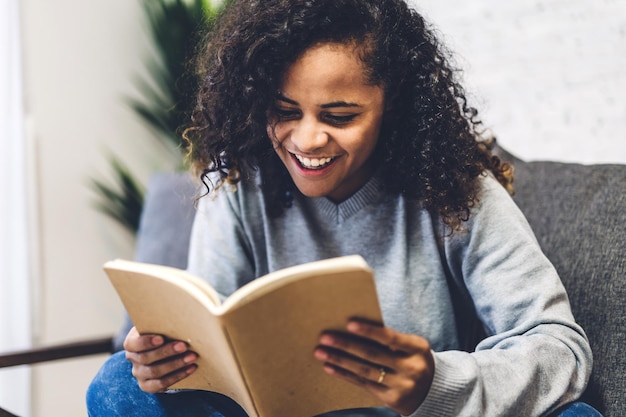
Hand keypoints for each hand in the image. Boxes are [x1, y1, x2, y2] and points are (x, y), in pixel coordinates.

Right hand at [123, 326, 197, 392]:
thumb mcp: (159, 326)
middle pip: (146, 358)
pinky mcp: (148, 385)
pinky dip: (178, 376)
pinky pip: (161, 384)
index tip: (161, 338)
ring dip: (176, 364)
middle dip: (167, 352)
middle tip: (184, 346)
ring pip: (155, 372)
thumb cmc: (163, 332)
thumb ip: (164, 324)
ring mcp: (140, 374)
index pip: (133, 344)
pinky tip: (191, 368)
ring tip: (192, 357)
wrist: (164, 349)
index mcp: (131, 342)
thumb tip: (181, 319)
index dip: (146, 342)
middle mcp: (133, 359)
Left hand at [314, 319, 433, 414]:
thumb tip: (357, 325)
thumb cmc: (415, 359)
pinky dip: (345, 375)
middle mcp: (410, 368)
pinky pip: (363, 384)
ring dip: (339, 361)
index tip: (349, 323)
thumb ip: (393, 339)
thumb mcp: (413, 346)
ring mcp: (401, 386)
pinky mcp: (391, 399)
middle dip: (346, 345)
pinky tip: (329, 367)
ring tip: (320, 352)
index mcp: (416, 348)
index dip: (369, 331)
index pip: (390, 337)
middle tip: (325, 337)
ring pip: (364, 371)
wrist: (433, 392)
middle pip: (372, 355)